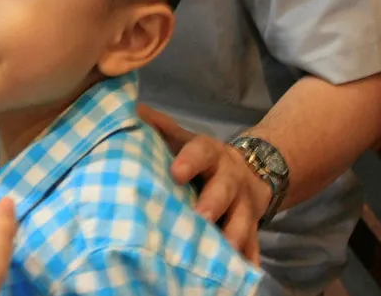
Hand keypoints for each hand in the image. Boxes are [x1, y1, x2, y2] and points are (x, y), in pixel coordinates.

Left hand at [138, 105, 269, 264]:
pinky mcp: (252, 227)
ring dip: (233, 234)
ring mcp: (243, 204)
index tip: (175, 172)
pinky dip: (249, 259)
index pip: (200, 152)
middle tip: (200, 216)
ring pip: (242, 219)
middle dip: (213, 202)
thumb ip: (158, 127)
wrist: (251, 171)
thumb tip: (128, 108)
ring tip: (223, 249)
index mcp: (210, 154)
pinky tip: (244, 271)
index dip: (189, 161)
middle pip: (224, 189)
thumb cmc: (201, 158)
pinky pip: (253, 245)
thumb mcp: (183, 139)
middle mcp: (230, 178)